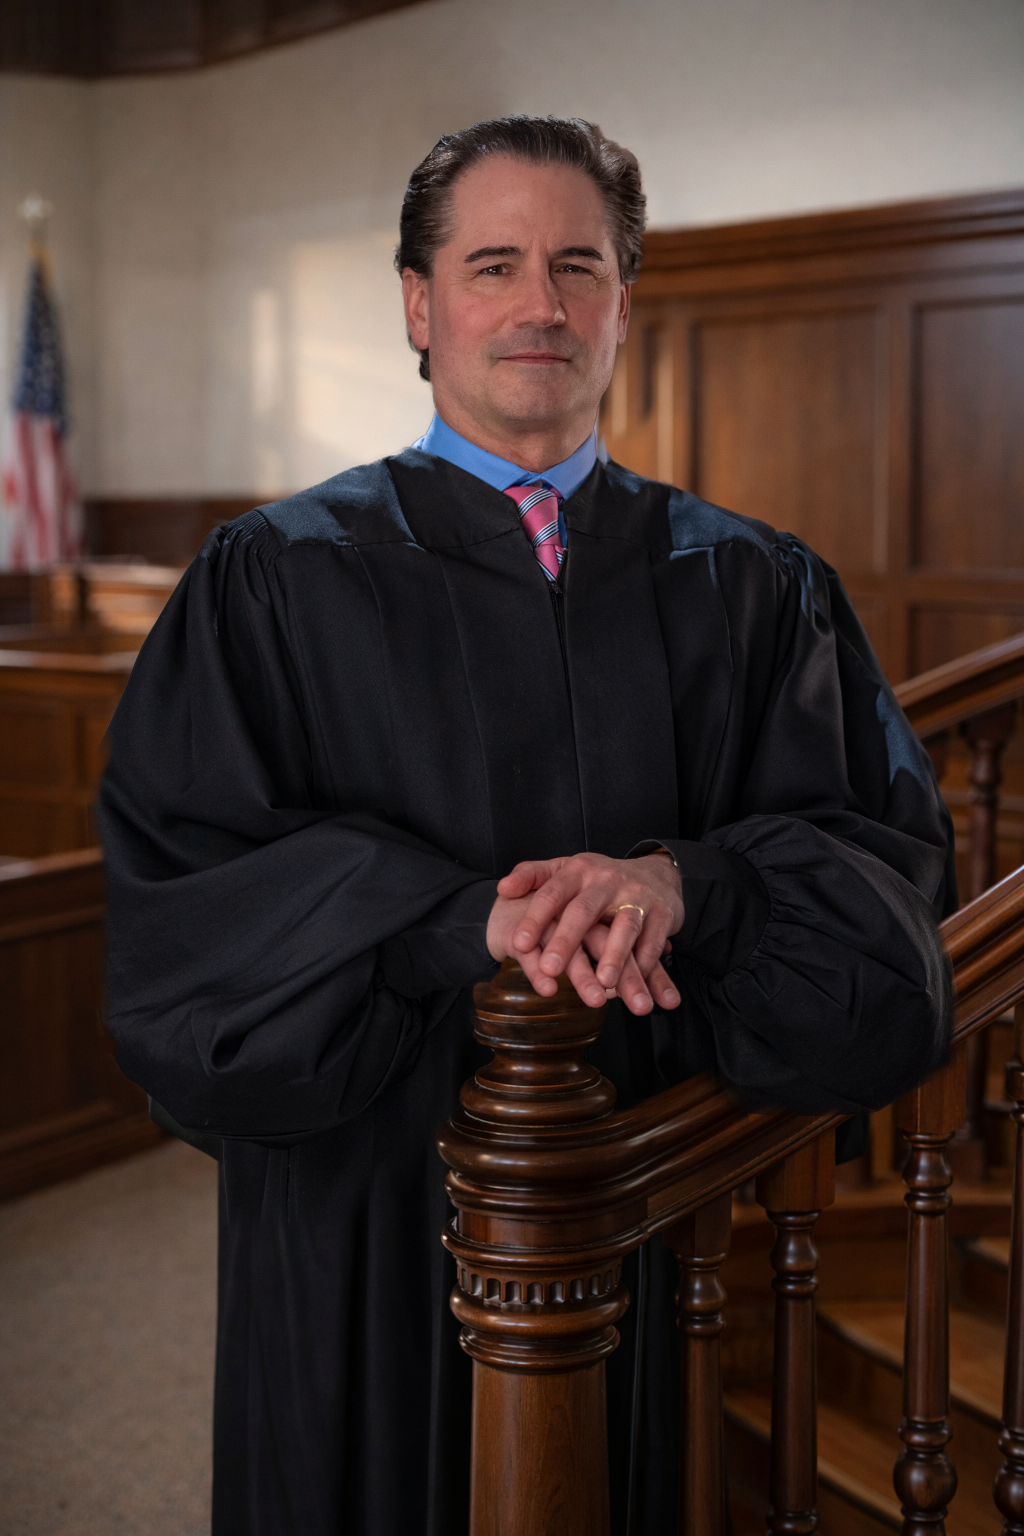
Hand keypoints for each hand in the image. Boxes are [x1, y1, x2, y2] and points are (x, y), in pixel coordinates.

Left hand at [495, 852, 683, 1013]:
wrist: (657, 872)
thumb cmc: (600, 879)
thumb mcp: (566, 869)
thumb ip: (533, 876)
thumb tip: (502, 889)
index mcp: (579, 870)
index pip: (552, 893)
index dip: (535, 918)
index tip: (520, 944)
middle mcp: (607, 880)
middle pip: (584, 911)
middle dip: (568, 940)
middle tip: (551, 969)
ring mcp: (637, 895)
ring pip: (624, 926)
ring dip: (614, 956)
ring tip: (602, 983)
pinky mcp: (663, 912)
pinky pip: (653, 939)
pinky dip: (644, 963)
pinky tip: (631, 984)